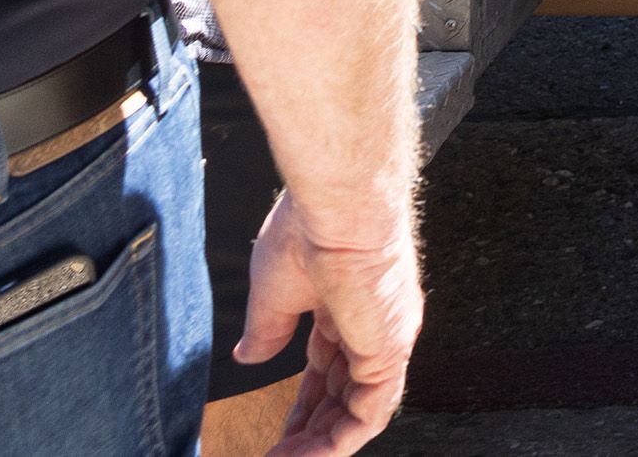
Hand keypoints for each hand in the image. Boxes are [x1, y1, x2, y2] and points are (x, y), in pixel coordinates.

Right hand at [239, 189, 420, 456]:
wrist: (339, 205)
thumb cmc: (311, 227)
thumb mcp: (274, 292)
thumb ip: (266, 330)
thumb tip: (248, 357)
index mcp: (349, 307)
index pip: (328, 371)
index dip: (303, 405)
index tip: (278, 431)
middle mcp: (374, 327)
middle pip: (341, 397)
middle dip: (309, 432)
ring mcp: (384, 341)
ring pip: (356, 413)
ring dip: (319, 446)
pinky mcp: (389, 352)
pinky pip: (370, 415)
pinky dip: (339, 443)